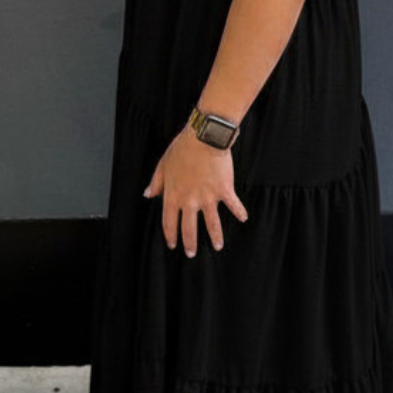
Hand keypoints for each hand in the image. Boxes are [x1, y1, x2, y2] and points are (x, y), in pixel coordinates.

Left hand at [143, 124, 248, 256]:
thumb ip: (156, 182)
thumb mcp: (163, 165)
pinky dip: (239, 212)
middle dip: (190, 243)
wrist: (203, 138)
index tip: (172, 244)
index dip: (170, 234)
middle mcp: (190, 200)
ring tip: (218, 247)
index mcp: (173, 195)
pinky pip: (233, 205)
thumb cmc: (182, 149)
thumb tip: (148, 195)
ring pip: (212, 223)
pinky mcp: (223, 190)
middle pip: (189, 228)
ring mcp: (208, 197)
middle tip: (191, 254)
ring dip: (215, 236)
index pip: (169, 221)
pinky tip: (243, 219)